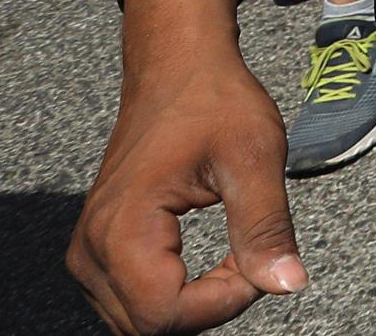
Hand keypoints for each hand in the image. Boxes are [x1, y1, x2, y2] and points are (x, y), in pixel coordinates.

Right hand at [68, 31, 302, 331]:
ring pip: (139, 320)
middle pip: (148, 324)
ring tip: (232, 256)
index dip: (223, 302)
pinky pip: (131, 300)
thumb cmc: (214, 100)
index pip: (165, 315)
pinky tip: (204, 264)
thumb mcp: (255, 156)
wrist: (176, 66)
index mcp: (122, 228)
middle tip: (249, 256)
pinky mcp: (96, 248)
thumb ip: (266, 226)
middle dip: (209, 305)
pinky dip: (173, 294)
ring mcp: (87, 251)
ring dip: (192, 303)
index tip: (258, 259)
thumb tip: (288, 284)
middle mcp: (90, 249)